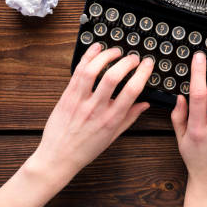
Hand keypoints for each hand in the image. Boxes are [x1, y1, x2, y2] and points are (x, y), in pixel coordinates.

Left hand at [29, 43, 153, 189]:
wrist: (58, 157)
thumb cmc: (85, 149)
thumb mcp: (113, 136)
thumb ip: (130, 117)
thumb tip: (145, 104)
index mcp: (111, 119)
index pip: (132, 91)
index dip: (142, 73)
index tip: (147, 64)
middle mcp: (96, 109)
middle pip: (113, 77)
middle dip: (127, 62)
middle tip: (133, 58)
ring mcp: (79, 101)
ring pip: (92, 71)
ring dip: (106, 56)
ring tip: (116, 51)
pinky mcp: (67, 96)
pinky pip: (77, 72)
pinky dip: (88, 57)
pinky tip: (96, 49)